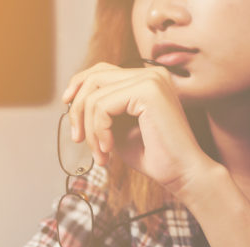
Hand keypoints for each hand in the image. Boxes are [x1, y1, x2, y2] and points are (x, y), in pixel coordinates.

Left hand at [62, 62, 213, 194]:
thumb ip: (102, 112)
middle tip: (77, 139)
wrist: (182, 174)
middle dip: (78, 109)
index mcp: (147, 79)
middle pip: (94, 77)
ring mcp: (151, 79)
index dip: (79, 85)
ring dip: (89, 128)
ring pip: (95, 94)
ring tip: (99, 153)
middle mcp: (151, 73)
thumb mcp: (119, 129)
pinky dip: (98, 130)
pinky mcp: (148, 91)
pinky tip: (108, 150)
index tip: (67, 107)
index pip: (102, 70)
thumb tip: (74, 102)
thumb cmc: (154, 157)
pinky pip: (103, 106)